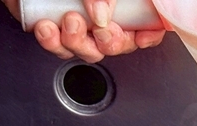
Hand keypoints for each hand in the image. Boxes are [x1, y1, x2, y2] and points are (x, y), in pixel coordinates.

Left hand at [2, 0, 164, 61]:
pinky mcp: (56, 27)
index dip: (149, 36)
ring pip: (91, 51)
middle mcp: (104, 12)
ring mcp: (81, 21)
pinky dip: (53, 43)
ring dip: (79, 43)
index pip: (148, 25)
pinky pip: (61, 48)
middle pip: (120, 44)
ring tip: (69, 20)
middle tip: (99, 28)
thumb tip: (101, 18)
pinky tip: (47, 28)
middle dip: (109, 43)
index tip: (140, 37)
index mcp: (122, 3)